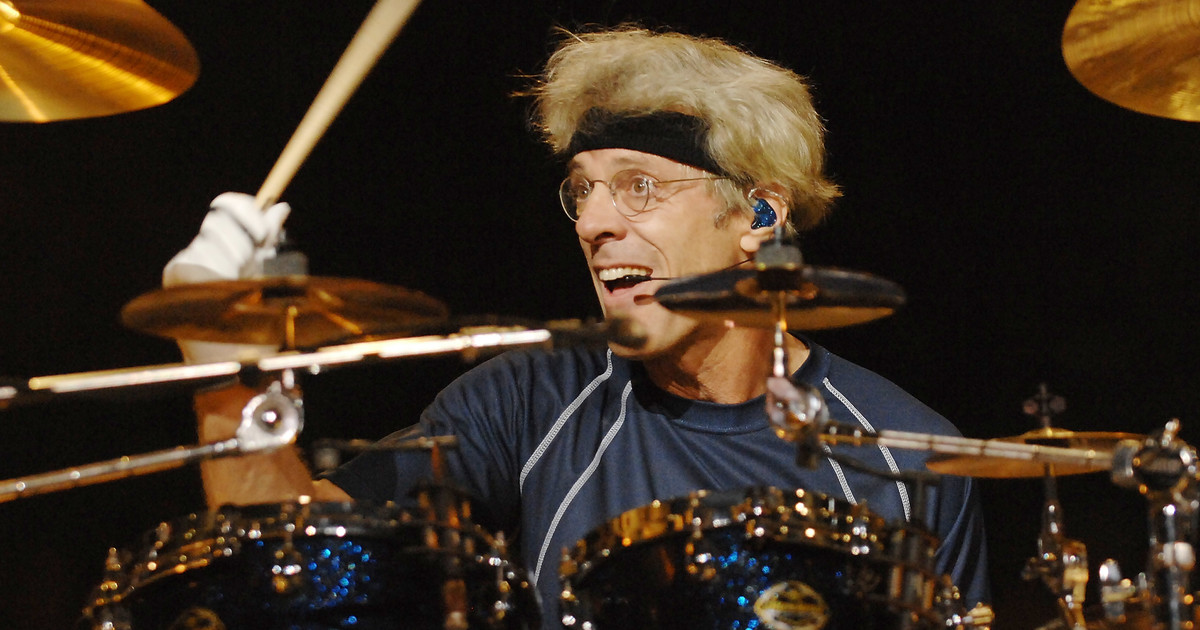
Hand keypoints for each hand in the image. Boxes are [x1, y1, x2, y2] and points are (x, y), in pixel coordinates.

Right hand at [163, 193, 291, 362]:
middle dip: (246, 240)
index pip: (227, 205)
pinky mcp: (178, 273)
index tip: (264, 235)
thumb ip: (268, 239)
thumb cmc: (250, 316)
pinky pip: (201, 261)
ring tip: (238, 286)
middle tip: (253, 264)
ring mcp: (186, 261)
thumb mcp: (264, 271)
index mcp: (223, 245)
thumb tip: (280, 207)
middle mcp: (201, 249)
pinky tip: (221, 294)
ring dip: (235, 261)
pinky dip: (218, 276)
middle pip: (223, 218)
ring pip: (215, 240)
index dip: (248, 212)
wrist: (233, 352)